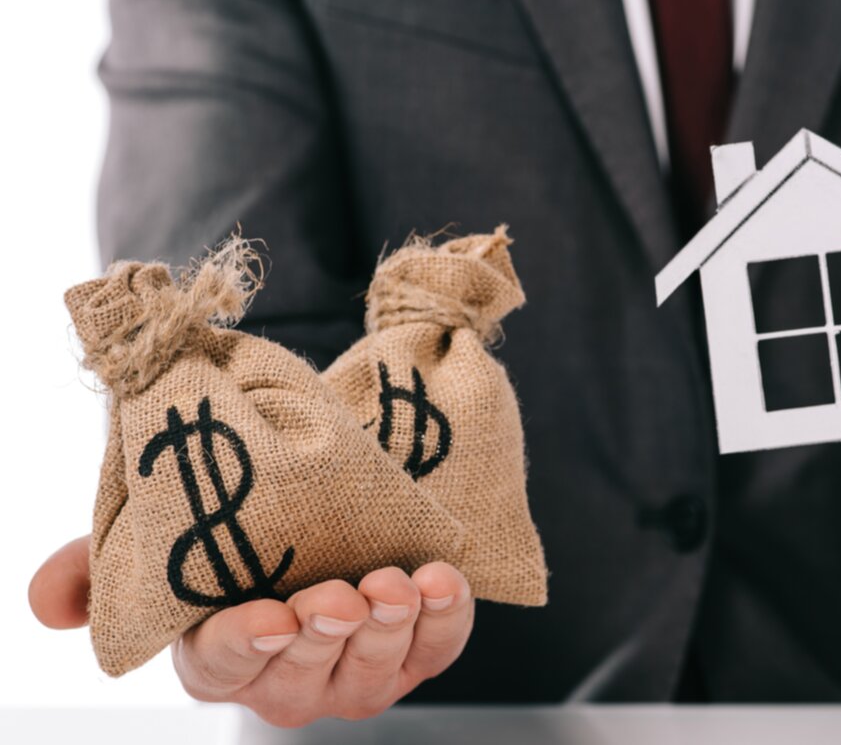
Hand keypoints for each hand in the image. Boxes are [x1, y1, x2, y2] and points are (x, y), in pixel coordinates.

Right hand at [30, 536, 473, 725]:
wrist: (329, 503)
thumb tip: (52, 604)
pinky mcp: (417, 651)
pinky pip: (438, 647)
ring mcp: (357, 672)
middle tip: (340, 594)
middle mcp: (289, 679)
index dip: (246, 644)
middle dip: (324, 633)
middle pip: (305, 670)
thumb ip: (100, 569)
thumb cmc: (239, 533)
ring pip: (376, 666)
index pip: (224, 665)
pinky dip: (445, 616)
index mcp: (220, 660)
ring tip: (394, 584)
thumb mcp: (166, 541)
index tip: (269, 617)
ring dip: (389, 626)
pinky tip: (441, 580)